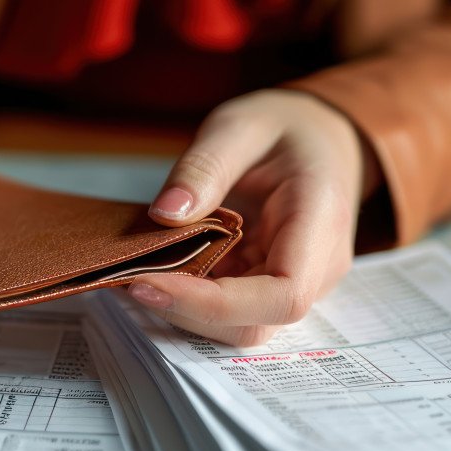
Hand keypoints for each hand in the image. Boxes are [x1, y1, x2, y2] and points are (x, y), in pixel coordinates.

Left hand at [128, 90, 364, 345]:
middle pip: (255, 322)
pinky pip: (232, 307)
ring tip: (136, 275)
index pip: (282, 295)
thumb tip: (164, 214)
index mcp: (320, 222)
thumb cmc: (286, 127)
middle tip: (128, 279)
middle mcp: (318, 267)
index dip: (215, 304)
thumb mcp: (240, 126)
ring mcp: (298, 281)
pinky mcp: (271, 284)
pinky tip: (158, 271)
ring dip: (185, 308)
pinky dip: (191, 296)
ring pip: (240, 324)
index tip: (150, 283)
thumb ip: (204, 168)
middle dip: (188, 310)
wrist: (322, 136)